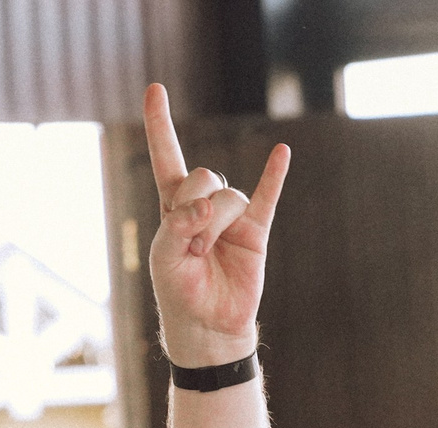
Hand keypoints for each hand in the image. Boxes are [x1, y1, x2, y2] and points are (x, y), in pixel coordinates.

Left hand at [142, 83, 289, 367]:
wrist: (208, 327)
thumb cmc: (179, 292)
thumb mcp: (163, 257)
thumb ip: (177, 224)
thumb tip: (209, 205)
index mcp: (173, 206)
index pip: (167, 157)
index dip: (159, 124)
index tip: (154, 89)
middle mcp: (203, 205)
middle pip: (203, 176)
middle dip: (196, 206)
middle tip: (193, 242)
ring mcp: (231, 217)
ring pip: (228, 196)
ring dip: (215, 223)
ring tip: (208, 252)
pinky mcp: (255, 232)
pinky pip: (267, 197)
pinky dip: (275, 175)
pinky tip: (283, 153)